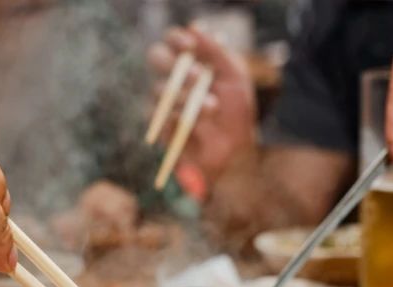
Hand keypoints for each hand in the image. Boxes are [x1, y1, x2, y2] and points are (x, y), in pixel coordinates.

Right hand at [147, 26, 255, 183]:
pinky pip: (161, 116)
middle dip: (174, 65)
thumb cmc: (237, 113)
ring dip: (188, 98)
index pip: (172, 40)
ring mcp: (164, 103)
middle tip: (196, 77)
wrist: (236, 152)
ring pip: (160, 89)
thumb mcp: (235, 77)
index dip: (176, 39)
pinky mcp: (161, 127)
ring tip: (213, 109)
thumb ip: (216, 52)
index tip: (189, 45)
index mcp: (190, 62)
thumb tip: (195, 27)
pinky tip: (197, 125)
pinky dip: (181, 118)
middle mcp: (173, 78)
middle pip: (156, 57)